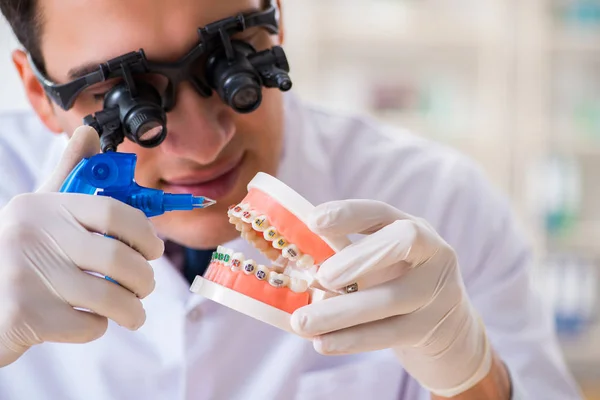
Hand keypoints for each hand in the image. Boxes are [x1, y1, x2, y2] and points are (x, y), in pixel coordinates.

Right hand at [0, 127, 163, 366]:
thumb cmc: (16, 256)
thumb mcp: (34, 212)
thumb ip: (66, 176)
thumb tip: (88, 132)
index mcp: (39, 206)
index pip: (112, 211)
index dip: (144, 232)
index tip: (154, 249)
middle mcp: (29, 235)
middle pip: (117, 258)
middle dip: (144, 278)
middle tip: (146, 287)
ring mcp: (23, 276)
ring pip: (109, 297)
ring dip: (131, 309)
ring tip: (132, 312)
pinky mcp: (23, 316)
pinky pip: (88, 325)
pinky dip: (98, 327)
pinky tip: (89, 321)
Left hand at [290, 200, 492, 397]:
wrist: (449, 329)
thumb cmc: (399, 286)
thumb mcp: (379, 264)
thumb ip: (344, 255)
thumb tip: (290, 259)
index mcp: (412, 228)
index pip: (381, 211)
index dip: (348, 213)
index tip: (313, 221)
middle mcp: (432, 252)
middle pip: (403, 242)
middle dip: (359, 257)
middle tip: (321, 276)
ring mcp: (437, 291)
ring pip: (390, 298)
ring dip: (340, 312)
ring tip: (302, 323)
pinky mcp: (431, 329)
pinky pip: (388, 333)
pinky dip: (351, 339)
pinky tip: (322, 343)